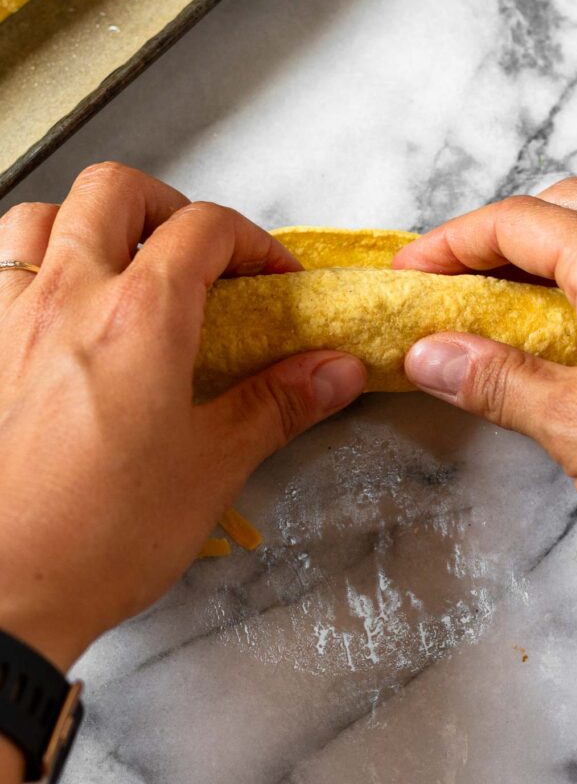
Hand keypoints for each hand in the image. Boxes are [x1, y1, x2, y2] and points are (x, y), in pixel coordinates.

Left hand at [0, 163, 365, 673]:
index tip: (272, 280)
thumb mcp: (213, 467)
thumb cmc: (104, 536)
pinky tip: (54, 313)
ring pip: (37, 219)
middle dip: (167, 206)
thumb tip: (336, 370)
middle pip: (113, 190)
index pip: (204, 229)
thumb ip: (278, 403)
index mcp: (140, 316)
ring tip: (116, 265)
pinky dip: (30, 268)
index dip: (251, 242)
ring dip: (84, 224)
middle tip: (195, 253)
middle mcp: (67, 298)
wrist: (2, 594)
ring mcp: (7, 322)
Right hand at [394, 177, 576, 560]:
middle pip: (565, 206)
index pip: (518, 221)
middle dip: (500, 235)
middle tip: (455, 283)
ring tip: (516, 296)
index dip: (452, 241)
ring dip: (556, 246)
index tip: (410, 274)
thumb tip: (427, 355)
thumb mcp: (576, 427)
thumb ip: (495, 380)